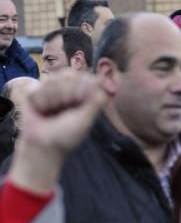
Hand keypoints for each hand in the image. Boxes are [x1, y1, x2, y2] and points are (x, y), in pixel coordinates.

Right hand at [9, 71, 106, 193]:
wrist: (43, 147)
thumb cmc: (67, 136)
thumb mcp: (87, 119)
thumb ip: (97, 100)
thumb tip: (104, 81)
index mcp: (83, 91)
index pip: (84, 76)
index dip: (79, 88)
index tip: (78, 102)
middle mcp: (68, 86)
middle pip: (67, 74)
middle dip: (65, 94)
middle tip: (63, 111)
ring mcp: (50, 88)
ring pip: (51, 80)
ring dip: (51, 100)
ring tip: (50, 112)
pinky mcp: (34, 92)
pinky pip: (36, 88)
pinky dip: (38, 101)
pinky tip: (40, 110)